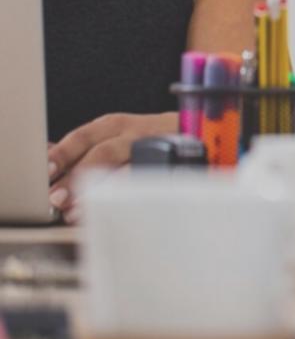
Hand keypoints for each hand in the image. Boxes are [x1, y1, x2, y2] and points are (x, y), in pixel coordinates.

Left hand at [48, 111, 178, 221]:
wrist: (203, 140)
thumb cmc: (148, 145)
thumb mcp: (115, 141)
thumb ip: (83, 154)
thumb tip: (47, 166)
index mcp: (118, 126)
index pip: (85, 136)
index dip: (63, 153)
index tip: (46, 170)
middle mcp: (139, 134)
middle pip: (105, 152)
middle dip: (78, 177)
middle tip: (57, 198)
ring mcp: (161, 151)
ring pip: (128, 170)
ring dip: (100, 192)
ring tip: (78, 212)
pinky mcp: (179, 167)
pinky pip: (152, 183)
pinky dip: (128, 200)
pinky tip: (113, 212)